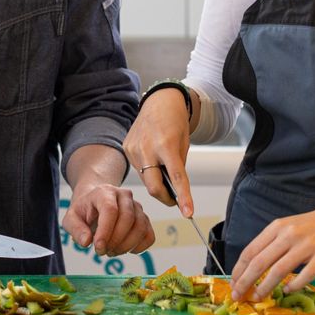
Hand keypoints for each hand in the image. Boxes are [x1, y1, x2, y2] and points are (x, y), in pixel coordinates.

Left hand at [63, 182, 154, 256]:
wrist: (96, 202)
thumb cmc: (84, 211)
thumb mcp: (71, 218)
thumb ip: (75, 229)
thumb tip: (86, 242)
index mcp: (104, 192)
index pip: (110, 210)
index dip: (105, 231)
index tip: (98, 247)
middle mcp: (124, 196)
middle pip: (128, 218)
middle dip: (115, 240)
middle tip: (102, 251)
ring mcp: (137, 206)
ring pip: (140, 227)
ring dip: (126, 246)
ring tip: (111, 251)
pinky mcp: (145, 219)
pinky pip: (149, 235)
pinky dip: (139, 247)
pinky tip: (126, 250)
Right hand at [123, 88, 194, 214]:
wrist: (159, 101)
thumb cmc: (176, 123)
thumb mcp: (184, 144)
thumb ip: (177, 167)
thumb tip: (173, 191)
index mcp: (167, 145)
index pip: (176, 178)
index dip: (183, 197)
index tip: (188, 213)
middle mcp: (147, 147)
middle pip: (154, 187)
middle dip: (166, 198)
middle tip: (174, 200)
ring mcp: (134, 148)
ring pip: (146, 179)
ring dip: (156, 181)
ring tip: (163, 167)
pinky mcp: (126, 148)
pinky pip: (138, 169)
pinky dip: (147, 170)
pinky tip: (151, 156)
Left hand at [229, 202, 314, 300]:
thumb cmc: (310, 226)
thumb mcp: (287, 227)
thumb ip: (271, 244)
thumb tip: (250, 268)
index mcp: (277, 227)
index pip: (251, 251)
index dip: (239, 270)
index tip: (233, 283)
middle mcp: (289, 235)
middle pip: (260, 262)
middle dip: (246, 282)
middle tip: (239, 295)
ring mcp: (307, 245)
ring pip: (280, 270)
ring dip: (266, 287)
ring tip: (259, 297)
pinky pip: (306, 275)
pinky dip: (294, 285)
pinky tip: (288, 290)